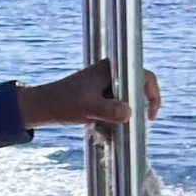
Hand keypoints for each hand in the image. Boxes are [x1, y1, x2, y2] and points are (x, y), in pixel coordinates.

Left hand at [20, 57, 161, 130]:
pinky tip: (108, 127)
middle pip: (138, 88)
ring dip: (127, 112)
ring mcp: (106, 83)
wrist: (42, 107)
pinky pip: (117, 103)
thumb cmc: (63, 104)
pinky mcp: (100, 93)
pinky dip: (117, 115)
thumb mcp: (87, 108)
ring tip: (119, 127)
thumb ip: (108, 111)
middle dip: (139, 106)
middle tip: (135, 125)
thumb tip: (129, 114)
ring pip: (128, 97)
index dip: (153, 94)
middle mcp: (112, 72)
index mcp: (112, 68)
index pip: (145, 76)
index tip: (151, 115)